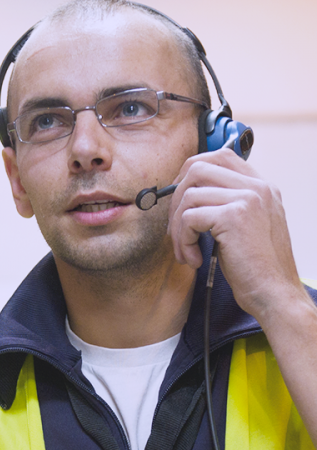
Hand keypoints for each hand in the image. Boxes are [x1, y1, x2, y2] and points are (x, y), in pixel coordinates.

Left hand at [167, 148, 304, 325]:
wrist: (274, 293)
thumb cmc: (257, 269)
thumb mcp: (248, 229)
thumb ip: (229, 207)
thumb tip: (189, 198)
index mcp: (262, 187)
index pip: (221, 155)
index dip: (191, 174)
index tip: (181, 200)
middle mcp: (257, 187)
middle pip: (198, 167)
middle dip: (176, 198)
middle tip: (175, 230)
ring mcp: (247, 198)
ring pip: (189, 195)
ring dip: (177, 227)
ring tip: (186, 252)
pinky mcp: (233, 217)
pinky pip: (189, 218)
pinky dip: (182, 241)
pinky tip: (194, 259)